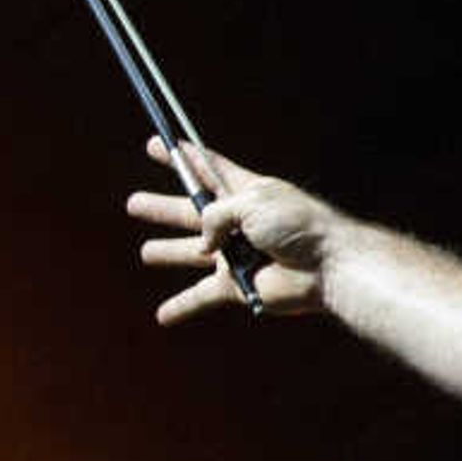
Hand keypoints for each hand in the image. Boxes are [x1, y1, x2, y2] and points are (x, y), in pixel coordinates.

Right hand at [125, 137, 335, 321]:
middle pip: (191, 212)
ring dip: (168, 252)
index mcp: (245, 192)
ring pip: (192, 253)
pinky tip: (163, 315)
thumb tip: (203, 245)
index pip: (207, 169)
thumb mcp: (252, 202)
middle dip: (163, 208)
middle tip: (134, 203)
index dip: (182, 157)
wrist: (327, 267)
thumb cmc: (298, 226)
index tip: (157, 145)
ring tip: (146, 253)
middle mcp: (238, 222)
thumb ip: (216, 215)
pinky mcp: (237, 286)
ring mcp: (236, 255)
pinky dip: (182, 306)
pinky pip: (201, 297)